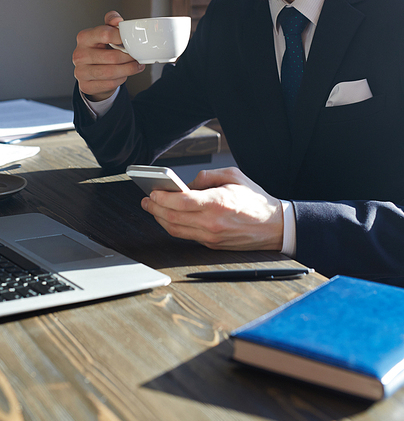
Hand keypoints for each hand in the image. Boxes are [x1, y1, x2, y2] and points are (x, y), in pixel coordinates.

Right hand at [72, 10, 144, 100]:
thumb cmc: (101, 49)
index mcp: (84, 37)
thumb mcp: (105, 32)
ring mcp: (80, 72)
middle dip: (129, 57)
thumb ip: (111, 22)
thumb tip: (118, 20)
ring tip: (136, 65)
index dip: (122, 37)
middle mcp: (79, 54)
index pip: (105, 34)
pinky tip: (124, 74)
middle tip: (137, 56)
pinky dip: (121, 79)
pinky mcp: (86, 86)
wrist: (92, 71)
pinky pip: (109, 83)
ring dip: (128, 69)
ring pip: (111, 72)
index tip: (132, 40)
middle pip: (112, 57)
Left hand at [141, 167, 283, 250]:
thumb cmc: (255, 200)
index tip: (152, 192)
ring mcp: (211, 236)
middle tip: (146, 200)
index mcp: (218, 202)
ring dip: (160, 219)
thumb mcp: (232, 176)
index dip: (163, 197)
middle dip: (155, 208)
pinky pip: (186, 235)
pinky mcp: (212, 245)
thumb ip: (206, 177)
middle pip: (173, 217)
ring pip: (176, 230)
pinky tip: (168, 217)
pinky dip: (174, 226)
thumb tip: (185, 184)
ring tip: (152, 208)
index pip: (182, 202)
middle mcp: (212, 222)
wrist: (274, 226)